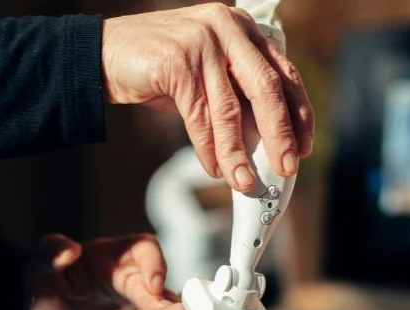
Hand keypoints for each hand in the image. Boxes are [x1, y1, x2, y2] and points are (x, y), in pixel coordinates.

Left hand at [26, 233, 179, 309]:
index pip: (144, 249)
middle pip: (162, 284)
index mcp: (113, 256)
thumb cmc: (47, 284)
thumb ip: (52, 253)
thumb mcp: (40, 269)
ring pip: (164, 307)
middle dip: (167, 301)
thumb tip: (70, 251)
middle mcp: (131, 277)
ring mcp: (136, 303)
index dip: (155, 263)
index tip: (154, 287)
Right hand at [101, 3, 314, 192]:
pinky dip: (208, 148)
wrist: (105, 55)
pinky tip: (215, 167)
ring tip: (244, 181)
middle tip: (286, 167)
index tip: (304, 145)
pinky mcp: (177, 61)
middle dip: (279, 134)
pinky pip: (200, 115)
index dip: (298, 113)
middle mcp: (226, 28)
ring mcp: (202, 42)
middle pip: (266, 88)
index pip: (283, 73)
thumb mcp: (207, 75)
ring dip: (239, 152)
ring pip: (230, 109)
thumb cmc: (160, 68)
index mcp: (242, 29)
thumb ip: (237, 97)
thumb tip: (267, 144)